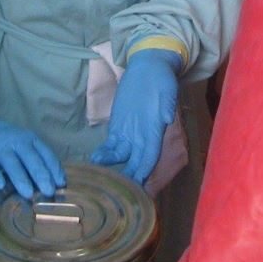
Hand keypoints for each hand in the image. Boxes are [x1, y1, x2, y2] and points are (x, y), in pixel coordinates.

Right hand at [0, 113, 65, 197]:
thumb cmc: (6, 143)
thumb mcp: (23, 146)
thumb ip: (35, 161)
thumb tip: (51, 185)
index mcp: (30, 140)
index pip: (46, 154)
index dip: (54, 169)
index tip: (61, 185)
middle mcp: (17, 142)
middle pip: (31, 158)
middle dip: (41, 175)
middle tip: (49, 192)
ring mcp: (0, 148)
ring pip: (12, 163)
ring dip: (21, 178)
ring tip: (28, 194)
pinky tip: (1, 185)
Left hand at [90, 48, 180, 183]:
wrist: (149, 68)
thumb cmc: (161, 79)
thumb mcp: (167, 90)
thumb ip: (167, 106)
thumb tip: (167, 116)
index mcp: (157, 132)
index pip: (150, 159)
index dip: (143, 174)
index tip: (135, 187)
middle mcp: (144, 138)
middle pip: (136, 165)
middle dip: (127, 179)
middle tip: (115, 192)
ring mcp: (130, 135)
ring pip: (121, 158)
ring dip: (112, 168)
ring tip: (99, 175)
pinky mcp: (119, 128)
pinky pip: (112, 146)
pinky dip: (104, 154)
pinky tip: (95, 160)